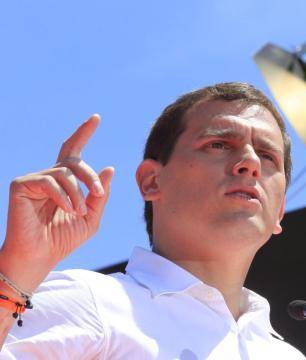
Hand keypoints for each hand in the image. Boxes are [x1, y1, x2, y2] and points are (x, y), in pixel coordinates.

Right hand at [0, 114, 113, 292]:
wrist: (40, 256)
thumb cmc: (63, 240)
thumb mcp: (91, 217)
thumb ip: (100, 194)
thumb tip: (109, 168)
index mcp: (63, 182)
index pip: (73, 151)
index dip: (83, 133)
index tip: (96, 118)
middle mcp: (47, 177)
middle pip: (74, 161)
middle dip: (90, 176)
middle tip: (98, 193)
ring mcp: (32, 180)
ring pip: (64, 173)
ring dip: (78, 192)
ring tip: (78, 211)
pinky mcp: (20, 185)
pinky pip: (49, 181)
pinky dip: (62, 195)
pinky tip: (66, 209)